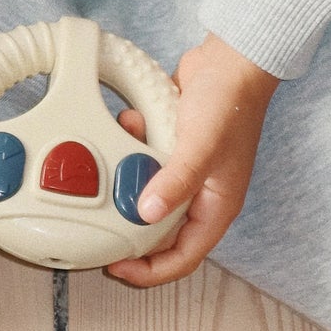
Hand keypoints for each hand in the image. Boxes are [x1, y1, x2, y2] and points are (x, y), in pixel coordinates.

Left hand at [106, 33, 278, 288]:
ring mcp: (186, 171)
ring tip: (118, 155)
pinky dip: (132, 145)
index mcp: (216, 207)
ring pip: (147, 193)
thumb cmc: (229, 104)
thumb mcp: (201, 147)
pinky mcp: (172, 148)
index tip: (117, 268)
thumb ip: (175, 182)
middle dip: (130, 227)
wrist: (231, 59)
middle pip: (160, 231)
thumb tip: (145, 214)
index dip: (151, 270)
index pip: (184, 257)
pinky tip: (131, 121)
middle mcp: (201, 195)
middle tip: (99, 221)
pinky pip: (144, 160)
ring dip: (129, 176)